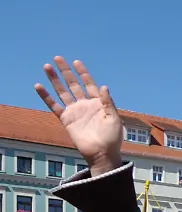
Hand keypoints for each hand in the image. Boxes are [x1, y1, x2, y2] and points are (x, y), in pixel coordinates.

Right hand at [34, 58, 122, 174]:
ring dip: (54, 80)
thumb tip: (103, 86)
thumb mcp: (114, 118)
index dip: (83, 73)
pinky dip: (46, 96)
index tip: (76, 62)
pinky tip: (39, 86)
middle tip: (58, 58)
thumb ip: (107, 102)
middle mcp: (85, 104)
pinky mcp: (66, 119)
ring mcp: (75, 111)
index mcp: (98, 103)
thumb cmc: (112, 137)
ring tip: (47, 67)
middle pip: (73, 84)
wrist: (102, 153)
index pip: (89, 84)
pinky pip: (54, 105)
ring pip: (62, 92)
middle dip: (66, 71)